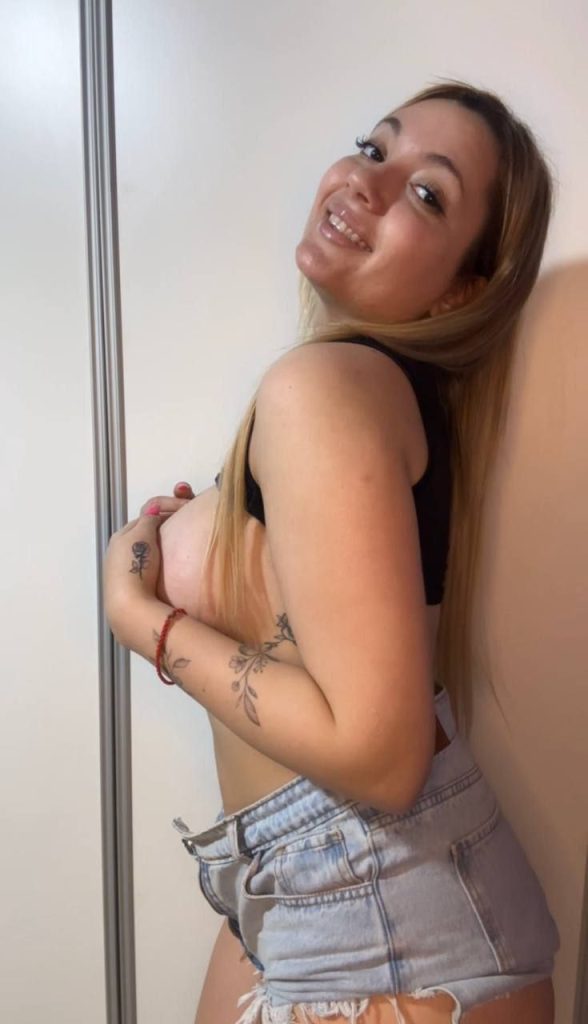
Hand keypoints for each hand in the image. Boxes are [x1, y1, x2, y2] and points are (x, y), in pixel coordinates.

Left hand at [104, 481, 196, 645]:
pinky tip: (177, 567)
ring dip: (168, 546)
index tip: (187, 510)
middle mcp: (120, 552)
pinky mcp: (136, 588)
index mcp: (120, 536)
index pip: (146, 516)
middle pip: (148, 534)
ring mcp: (127, 571)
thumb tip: (154, 513)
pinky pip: (153, 568)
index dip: (167, 510)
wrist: (131, 607)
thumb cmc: (136, 566)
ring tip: (186, 547)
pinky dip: (165, 562)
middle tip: (188, 526)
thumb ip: (149, 519)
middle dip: (168, 528)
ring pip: (152, 551)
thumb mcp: (142, 534)